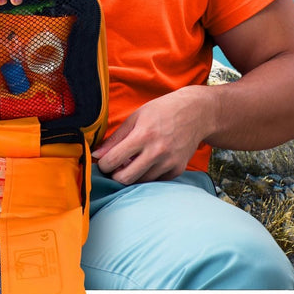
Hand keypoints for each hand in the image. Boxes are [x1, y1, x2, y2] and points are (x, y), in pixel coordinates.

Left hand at [92, 86, 213, 184]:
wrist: (196, 113)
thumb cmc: (162, 111)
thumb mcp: (136, 118)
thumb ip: (115, 138)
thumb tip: (96, 155)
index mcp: (143, 135)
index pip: (113, 160)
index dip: (103, 164)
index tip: (104, 161)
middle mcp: (157, 151)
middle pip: (125, 178)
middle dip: (116, 175)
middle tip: (116, 166)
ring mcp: (169, 162)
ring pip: (140, 182)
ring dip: (133, 175)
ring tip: (134, 161)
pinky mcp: (178, 169)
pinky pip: (156, 181)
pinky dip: (149, 175)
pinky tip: (150, 161)